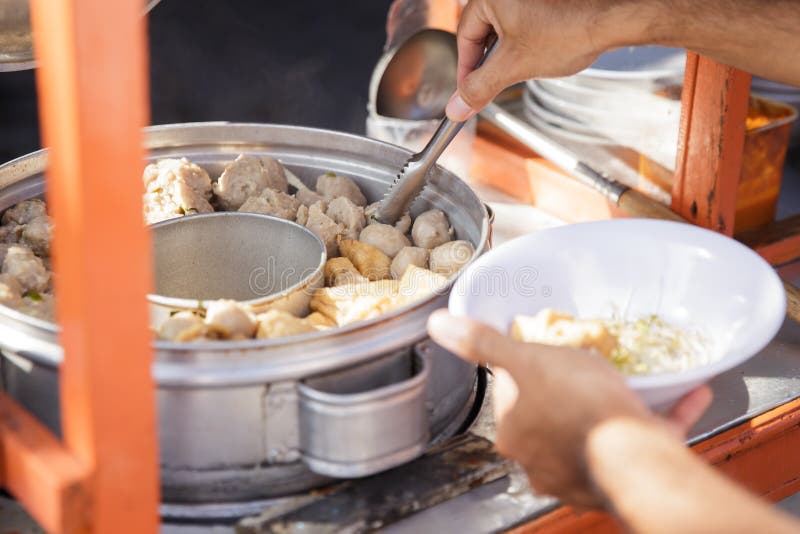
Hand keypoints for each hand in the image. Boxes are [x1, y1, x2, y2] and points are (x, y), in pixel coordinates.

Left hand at [427, 310, 711, 506]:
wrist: (632, 456)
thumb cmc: (577, 405)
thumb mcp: (527, 361)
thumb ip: (483, 343)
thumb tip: (437, 323)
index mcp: (513, 432)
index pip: (512, 393)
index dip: (528, 369)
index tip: (547, 353)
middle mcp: (539, 459)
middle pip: (551, 412)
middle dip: (570, 390)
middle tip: (592, 364)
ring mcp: (581, 471)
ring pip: (595, 431)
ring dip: (616, 405)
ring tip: (636, 380)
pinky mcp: (623, 475)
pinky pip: (641, 440)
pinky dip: (663, 417)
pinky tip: (688, 394)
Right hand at [446, 0, 660, 120]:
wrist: (612, 18)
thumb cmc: (568, 32)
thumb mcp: (514, 66)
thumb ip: (479, 88)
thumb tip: (455, 108)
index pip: (464, 37)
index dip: (466, 71)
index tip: (469, 94)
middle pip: (482, 31)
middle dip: (488, 62)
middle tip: (494, 85)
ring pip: (503, 27)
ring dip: (507, 53)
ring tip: (523, 66)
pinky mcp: (545, 1)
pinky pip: (523, 19)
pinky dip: (525, 40)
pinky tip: (539, 51)